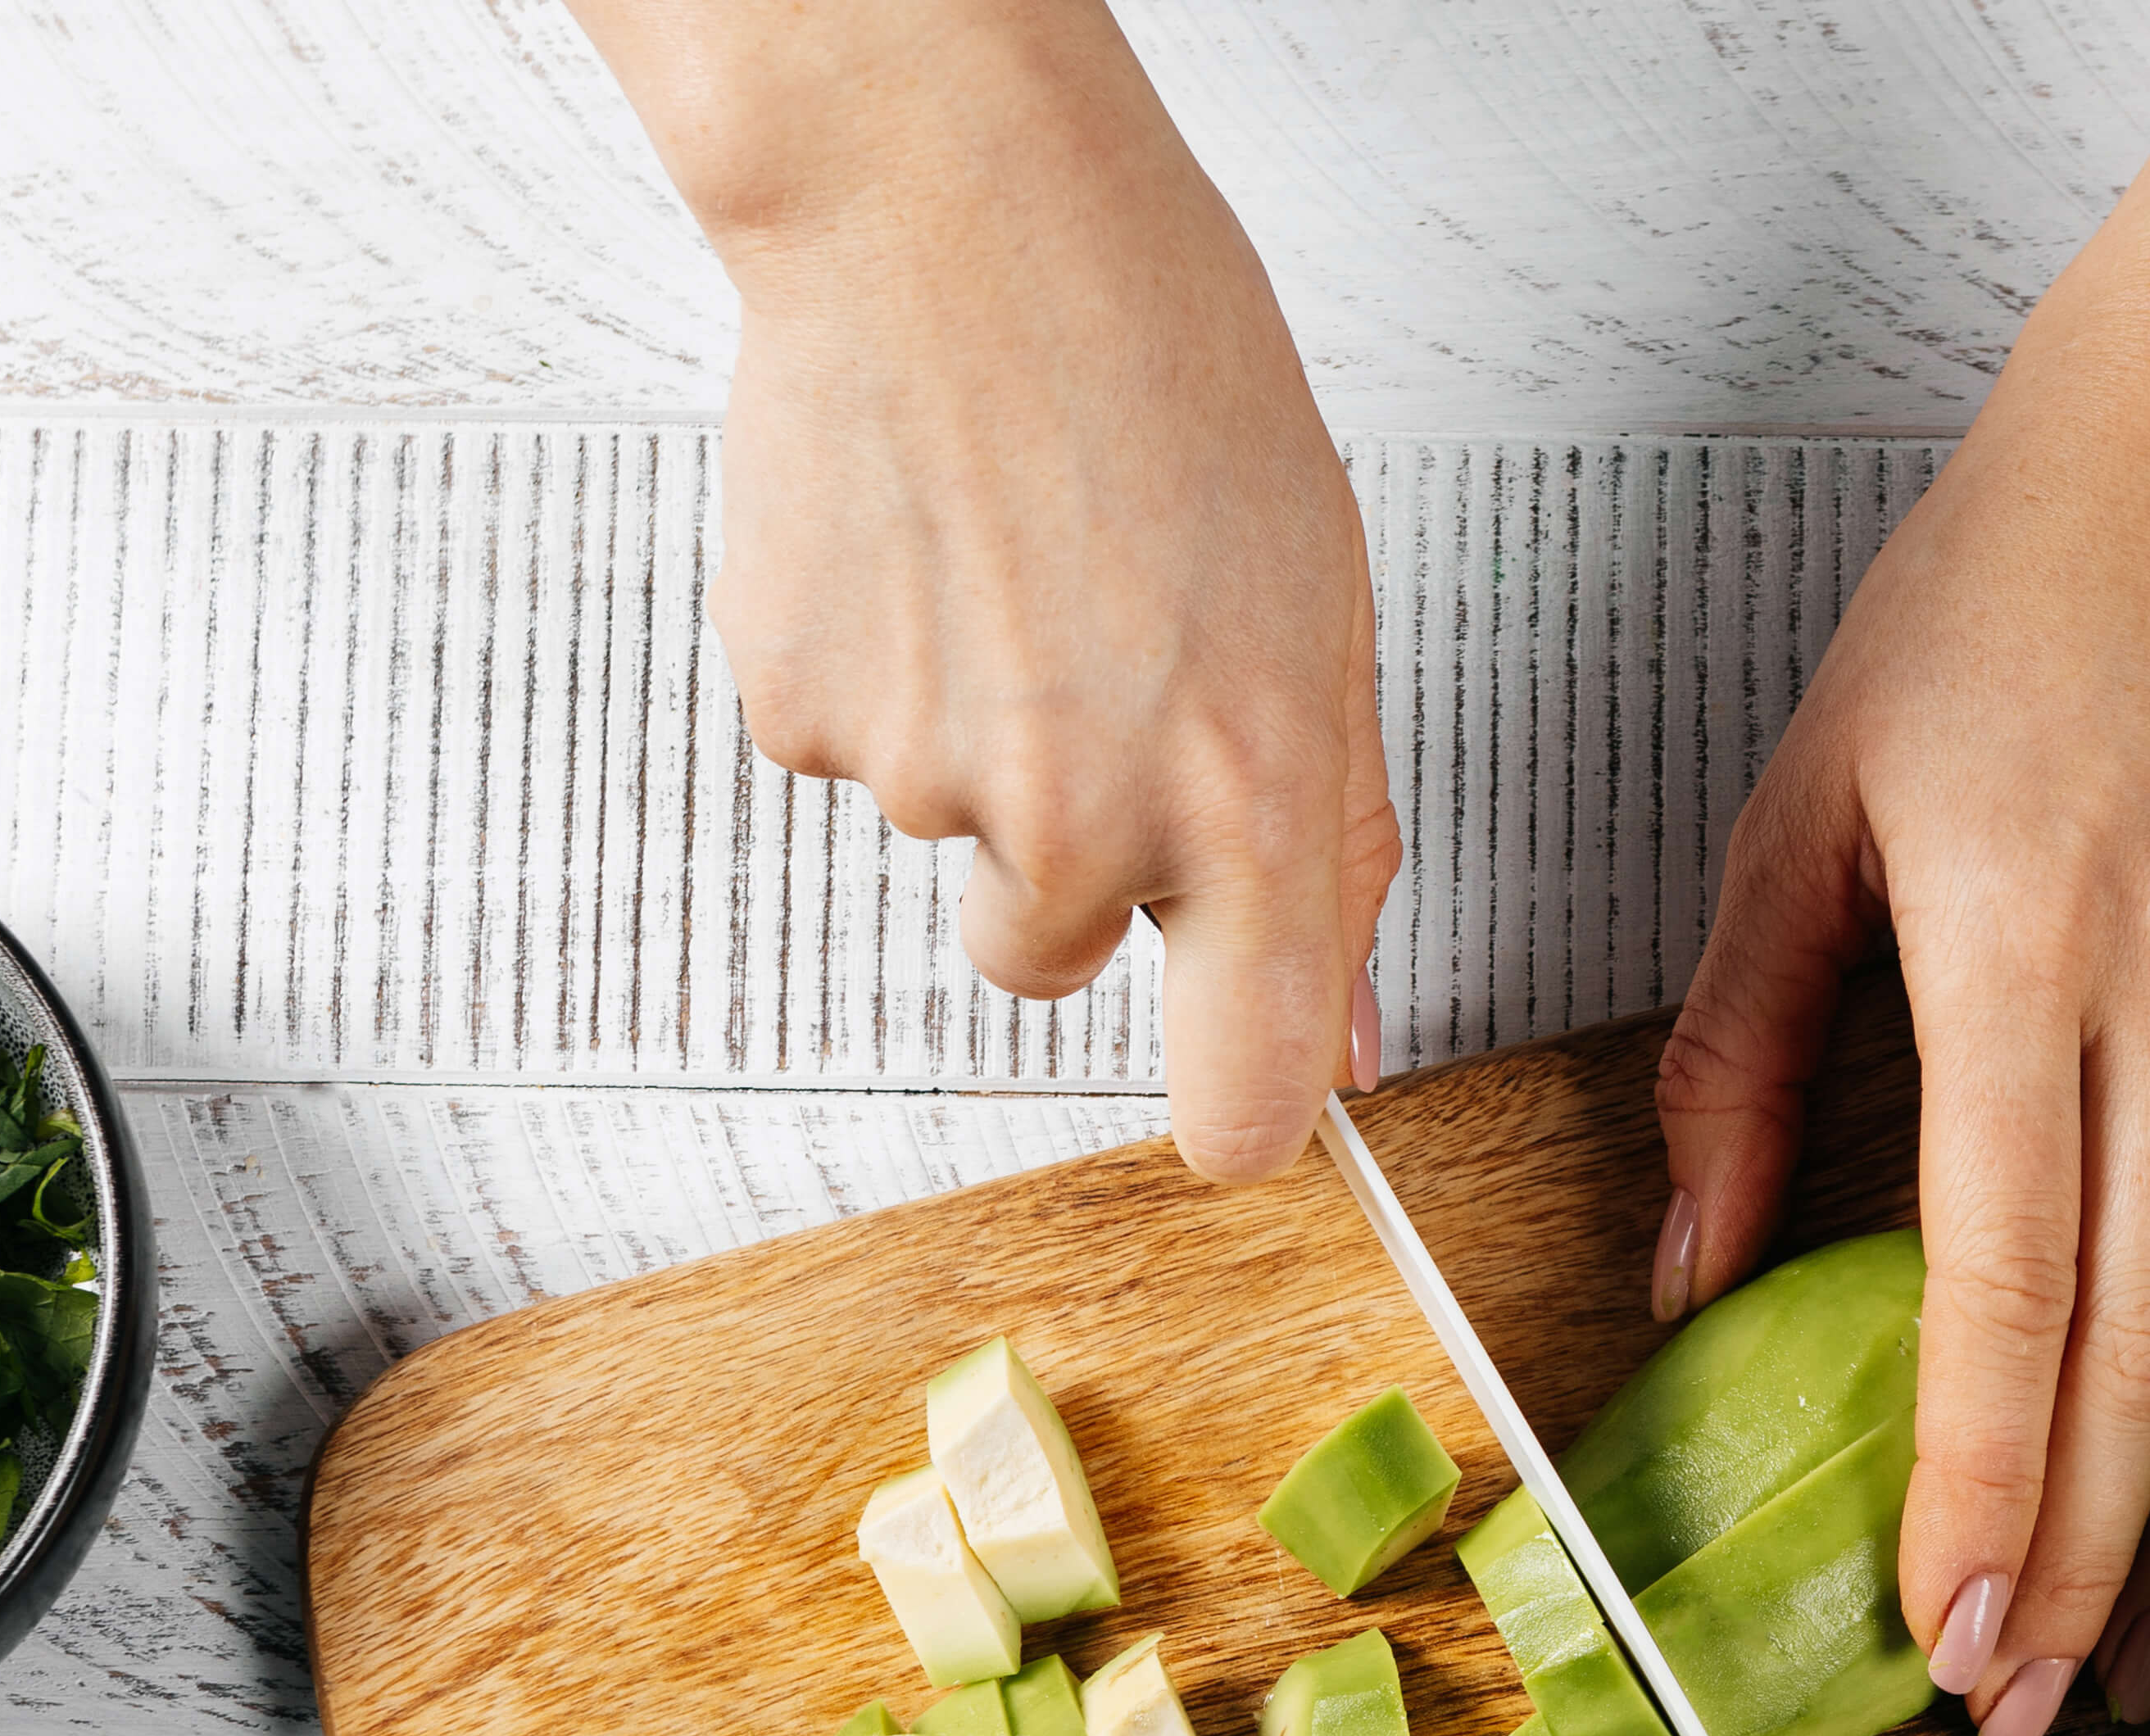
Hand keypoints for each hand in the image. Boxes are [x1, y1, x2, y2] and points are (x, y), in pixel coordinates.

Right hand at [579, 0, 1396, 1180]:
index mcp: (1246, 800)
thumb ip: (1336, 841)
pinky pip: (848, 748)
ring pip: (947, 836)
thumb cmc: (1161, 370)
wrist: (952, 210)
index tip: (1234, 1099)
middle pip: (1051, 965)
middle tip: (1088, 671)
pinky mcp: (798, 712)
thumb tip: (1351, 1039)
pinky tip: (919, 546)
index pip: (1243, 1094)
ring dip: (977, 735)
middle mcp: (1082, 815)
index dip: (1237, 1111)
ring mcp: (925, 775)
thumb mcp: (1322, 610)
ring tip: (1012, 562)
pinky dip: (877, 670)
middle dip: (1069, 862)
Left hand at [1647, 0, 2149, 1735]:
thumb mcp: (1800, 804)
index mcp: (2017, 930)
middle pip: (2144, 1328)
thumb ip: (1743, 1046)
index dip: (1977, 1467)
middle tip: (2026, 1721)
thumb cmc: (1982, 609)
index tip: (1944, 1627)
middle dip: (2081, 1548)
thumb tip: (1704, 1276)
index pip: (2003, 1263)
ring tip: (2131, 1670)